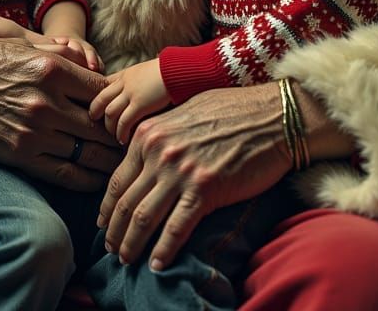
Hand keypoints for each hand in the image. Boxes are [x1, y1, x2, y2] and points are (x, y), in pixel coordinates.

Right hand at [0, 37, 121, 190]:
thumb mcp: (25, 44)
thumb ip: (63, 55)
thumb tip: (95, 66)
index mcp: (51, 69)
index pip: (102, 92)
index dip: (120, 104)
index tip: (130, 111)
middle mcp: (45, 102)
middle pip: (101, 126)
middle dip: (122, 135)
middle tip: (139, 141)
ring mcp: (33, 132)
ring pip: (88, 152)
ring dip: (110, 159)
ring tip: (126, 162)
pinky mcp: (19, 155)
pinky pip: (65, 172)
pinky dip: (87, 178)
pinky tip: (99, 178)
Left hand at [88, 59, 168, 143]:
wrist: (179, 69)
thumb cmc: (169, 73)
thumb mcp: (147, 72)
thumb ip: (138, 81)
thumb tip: (137, 93)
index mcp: (126, 74)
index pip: (103, 85)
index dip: (98, 99)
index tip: (98, 110)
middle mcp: (125, 83)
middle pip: (101, 99)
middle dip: (95, 113)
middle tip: (97, 124)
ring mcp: (131, 93)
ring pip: (110, 113)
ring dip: (110, 127)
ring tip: (115, 135)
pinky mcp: (140, 104)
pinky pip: (124, 121)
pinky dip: (121, 132)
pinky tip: (123, 139)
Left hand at [98, 83, 292, 268]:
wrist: (273, 116)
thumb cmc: (233, 111)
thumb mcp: (184, 113)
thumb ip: (161, 136)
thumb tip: (147, 160)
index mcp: (150, 133)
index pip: (119, 179)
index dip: (107, 207)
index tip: (104, 224)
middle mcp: (159, 151)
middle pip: (126, 202)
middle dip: (114, 231)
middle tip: (110, 250)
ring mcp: (181, 171)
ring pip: (144, 217)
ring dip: (131, 244)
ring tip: (126, 260)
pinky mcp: (206, 189)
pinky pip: (176, 228)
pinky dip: (164, 250)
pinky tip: (157, 265)